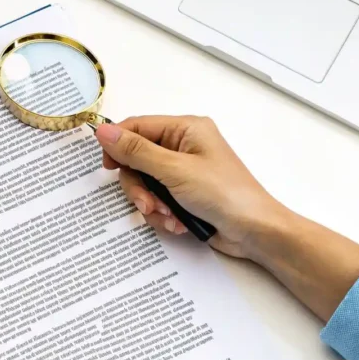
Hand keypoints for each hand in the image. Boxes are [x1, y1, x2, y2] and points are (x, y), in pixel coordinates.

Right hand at [94, 116, 289, 259]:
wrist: (255, 232)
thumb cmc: (224, 194)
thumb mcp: (175, 171)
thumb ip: (136, 152)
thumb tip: (103, 132)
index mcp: (185, 128)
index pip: (137, 127)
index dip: (118, 145)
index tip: (108, 167)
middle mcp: (183, 146)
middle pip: (137, 160)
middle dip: (139, 186)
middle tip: (148, 204)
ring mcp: (183, 171)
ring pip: (144, 183)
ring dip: (151, 204)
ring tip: (168, 216)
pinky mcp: (184, 194)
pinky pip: (157, 199)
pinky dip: (162, 214)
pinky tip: (177, 223)